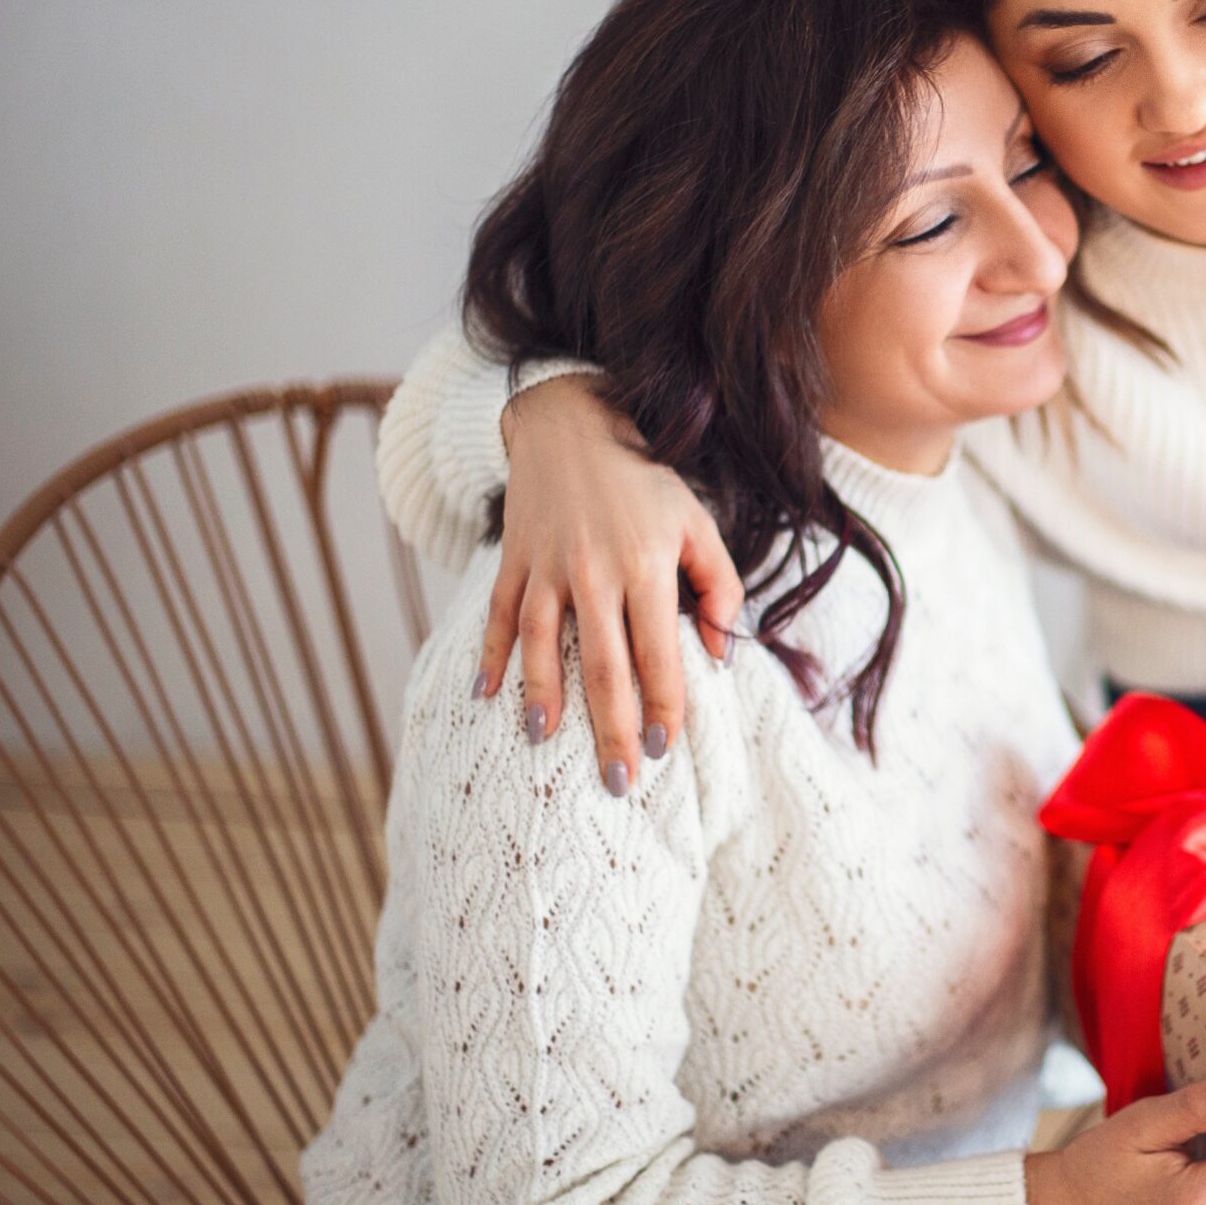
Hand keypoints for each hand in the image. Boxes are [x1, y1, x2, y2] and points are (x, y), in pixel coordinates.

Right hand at [476, 375, 745, 794]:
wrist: (573, 423)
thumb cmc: (646, 483)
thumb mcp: (698, 522)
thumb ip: (719, 586)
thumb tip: (721, 652)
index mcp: (647, 566)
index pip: (657, 652)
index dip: (662, 704)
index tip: (666, 748)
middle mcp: (594, 571)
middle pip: (601, 664)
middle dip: (611, 727)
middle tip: (618, 781)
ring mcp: (547, 566)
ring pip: (540, 643)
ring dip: (542, 696)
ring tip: (543, 743)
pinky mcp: (512, 560)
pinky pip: (496, 614)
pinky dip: (487, 655)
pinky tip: (483, 695)